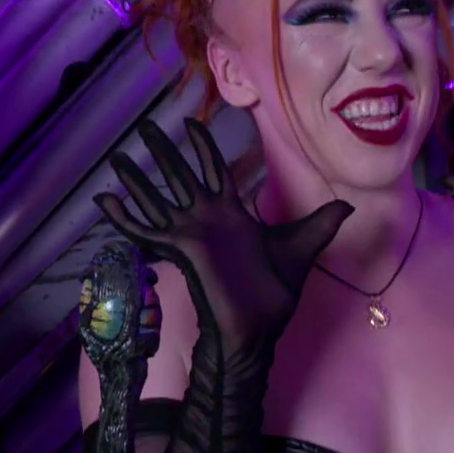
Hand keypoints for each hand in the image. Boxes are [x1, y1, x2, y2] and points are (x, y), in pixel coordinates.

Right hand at [95, 119, 351, 355]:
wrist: (258, 330)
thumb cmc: (275, 294)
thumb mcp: (303, 249)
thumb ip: (322, 223)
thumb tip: (349, 204)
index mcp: (232, 214)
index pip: (214, 169)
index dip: (202, 146)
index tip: (190, 122)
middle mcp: (206, 218)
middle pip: (179, 174)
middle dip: (162, 149)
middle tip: (144, 125)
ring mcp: (189, 233)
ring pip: (156, 197)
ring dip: (135, 178)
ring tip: (115, 157)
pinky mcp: (179, 249)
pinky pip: (145, 231)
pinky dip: (123, 218)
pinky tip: (104, 200)